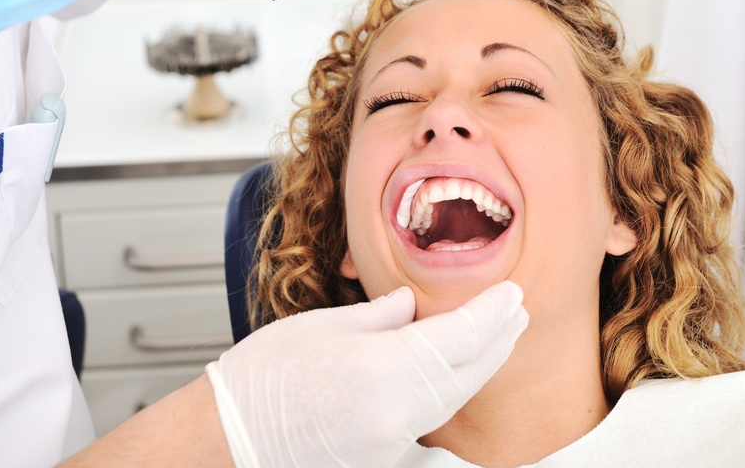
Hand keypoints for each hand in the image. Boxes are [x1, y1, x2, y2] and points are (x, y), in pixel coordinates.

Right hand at [206, 281, 527, 467]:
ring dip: (481, 367)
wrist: (227, 443)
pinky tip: (457, 375)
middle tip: (517, 312)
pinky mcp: (382, 462)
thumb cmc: (261, 382)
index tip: (512, 293)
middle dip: (498, 340)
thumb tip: (412, 305)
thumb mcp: (322, 328)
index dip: (491, 313)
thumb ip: (380, 317)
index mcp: (381, 369)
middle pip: (468, 374)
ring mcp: (391, 446)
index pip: (459, 337)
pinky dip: (449, 395)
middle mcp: (396, 414)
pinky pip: (430, 423)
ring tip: (498, 338)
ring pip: (454, 401)